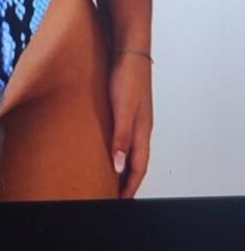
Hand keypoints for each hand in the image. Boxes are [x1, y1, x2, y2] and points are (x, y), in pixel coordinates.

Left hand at [108, 51, 152, 198]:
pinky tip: (109, 145)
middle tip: (114, 195)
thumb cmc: (127, 76)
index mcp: (142, 130)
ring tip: (111, 176)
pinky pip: (125, 135)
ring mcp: (136, 116)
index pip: (138, 167)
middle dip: (128, 180)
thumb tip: (120, 166)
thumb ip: (121, 136)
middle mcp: (141, 126)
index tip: (120, 201)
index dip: (130, 186)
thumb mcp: (122, 107)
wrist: (130, 49)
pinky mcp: (128, 107)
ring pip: (132, 148)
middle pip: (137, 161)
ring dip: (123, 164)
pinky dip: (119, 147)